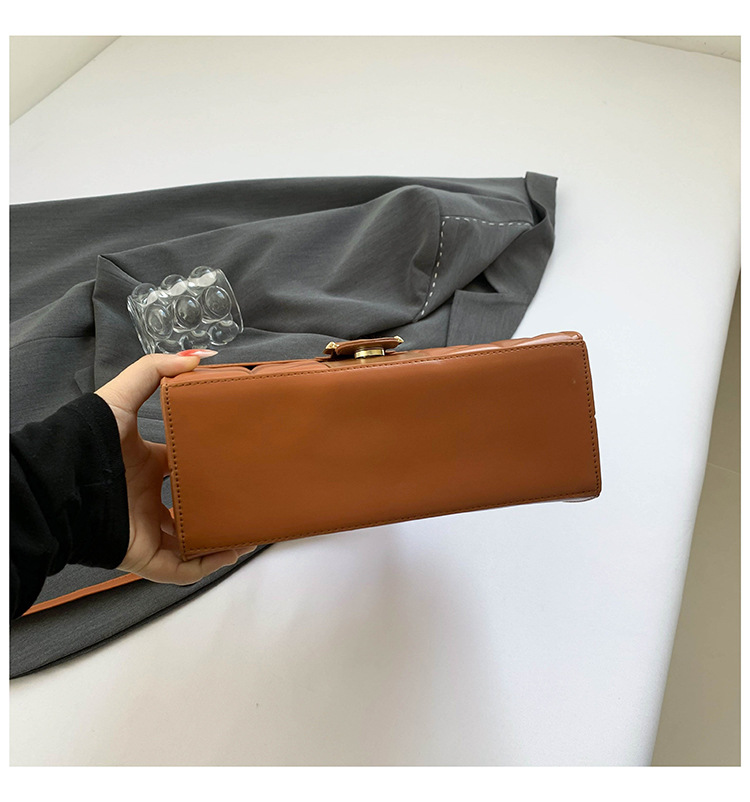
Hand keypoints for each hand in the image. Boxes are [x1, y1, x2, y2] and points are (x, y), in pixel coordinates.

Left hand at [95, 352, 255, 584]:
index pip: (182, 468)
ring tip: (249, 530)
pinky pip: (180, 568)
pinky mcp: (143, 556)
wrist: (62, 485)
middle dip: (219, 506)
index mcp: (147, 466)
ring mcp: (146, 530)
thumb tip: (200, 357)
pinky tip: (229, 552)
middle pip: (190, 507)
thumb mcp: (123, 395)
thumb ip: (155, 370)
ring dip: (220, 538)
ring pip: (190, 541)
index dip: (208, 466)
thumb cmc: (91, 440)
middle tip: (249, 499)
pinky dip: (206, 564)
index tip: (236, 461)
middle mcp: (148, 500)